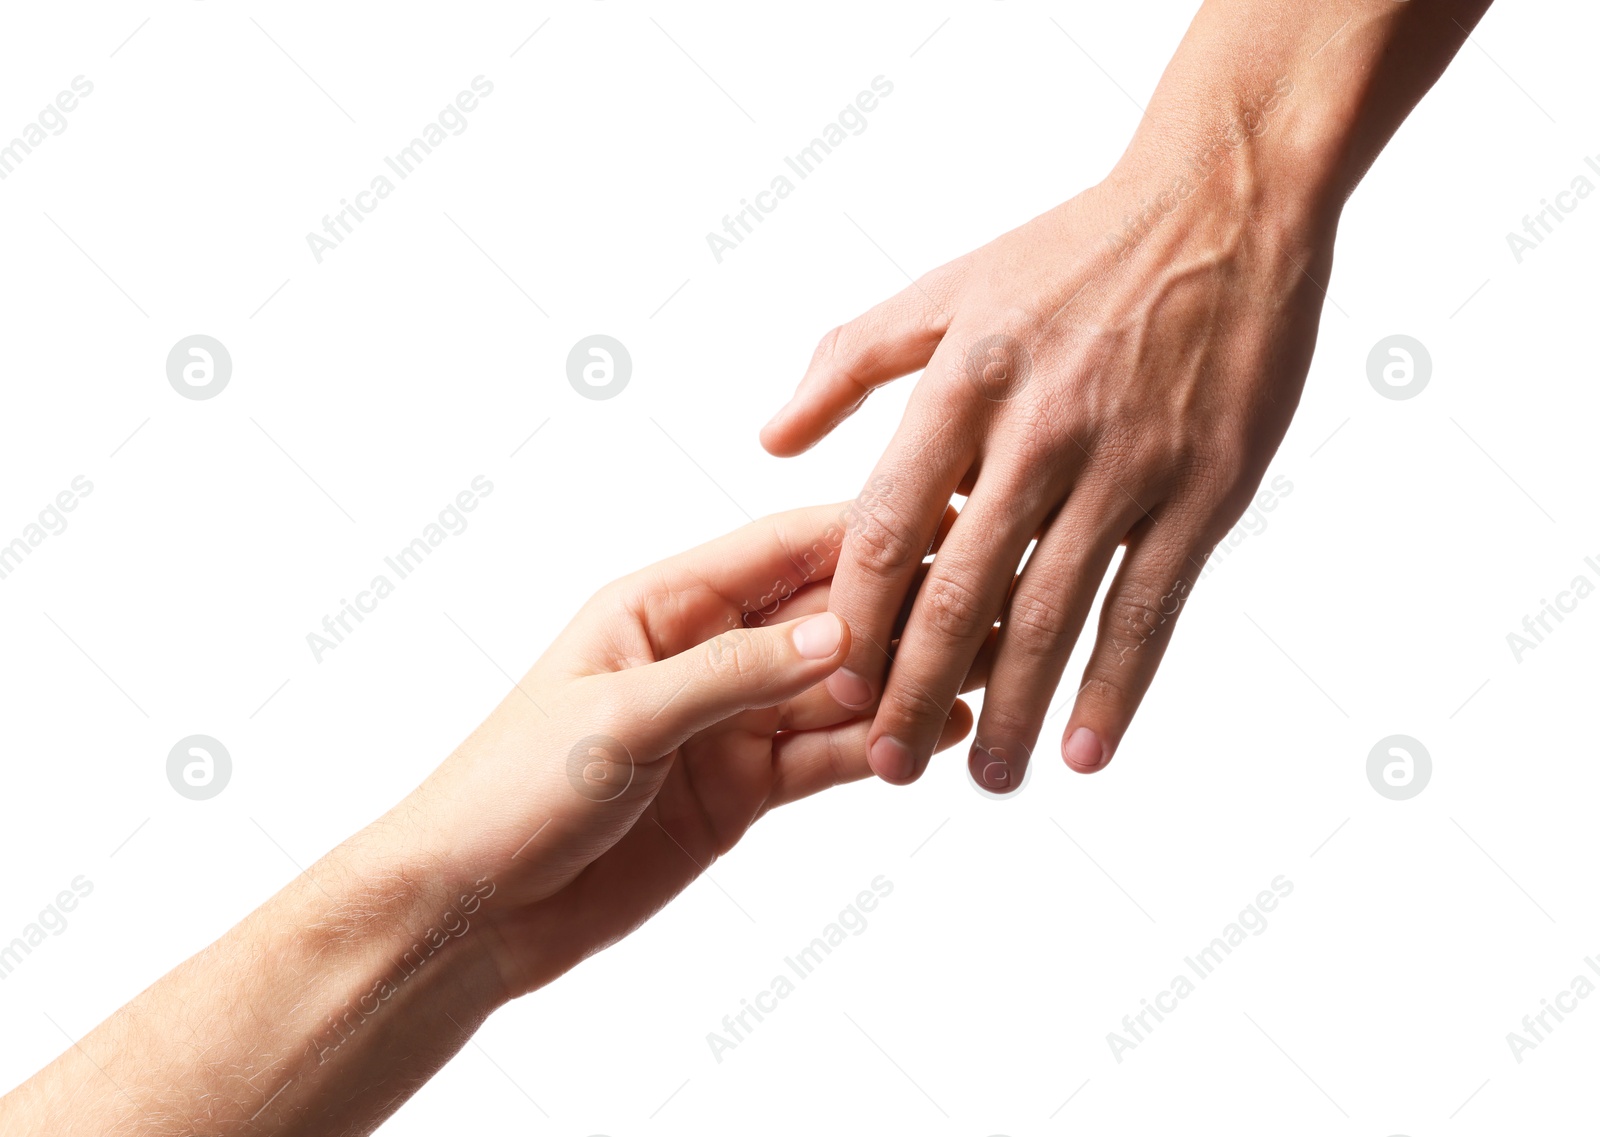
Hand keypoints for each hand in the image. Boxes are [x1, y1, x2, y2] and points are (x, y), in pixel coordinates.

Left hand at [404, 500, 972, 996]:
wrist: (472, 909)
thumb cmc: (509, 791)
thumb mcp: (621, 719)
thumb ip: (732, 676)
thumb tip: (838, 633)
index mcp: (662, 604)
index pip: (782, 550)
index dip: (866, 536)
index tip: (948, 521)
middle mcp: (704, 652)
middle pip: (823, 618)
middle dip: (902, 611)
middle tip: (989, 605)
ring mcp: (727, 723)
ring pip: (835, 689)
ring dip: (901, 682)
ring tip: (981, 673)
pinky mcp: (740, 788)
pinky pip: (823, 755)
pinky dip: (875, 747)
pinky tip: (933, 735)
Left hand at [761, 149, 1333, 788]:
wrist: (1223, 203)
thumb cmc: (1072, 250)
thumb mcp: (947, 288)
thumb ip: (847, 363)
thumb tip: (770, 440)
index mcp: (962, 381)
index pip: (883, 525)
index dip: (854, 616)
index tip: (833, 682)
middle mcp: (1038, 430)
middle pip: (957, 589)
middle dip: (914, 689)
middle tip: (887, 766)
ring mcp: (1126, 464)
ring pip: (1051, 614)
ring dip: (1011, 709)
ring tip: (986, 781)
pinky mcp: (1204, 488)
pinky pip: (1148, 607)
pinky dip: (1115, 686)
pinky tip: (1085, 750)